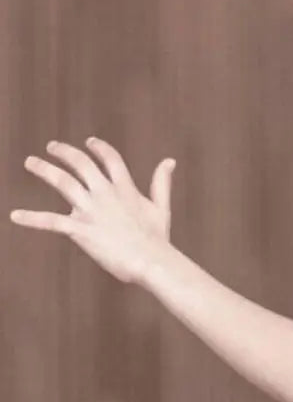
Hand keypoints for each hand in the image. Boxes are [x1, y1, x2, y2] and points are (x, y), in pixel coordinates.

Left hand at [10, 137, 176, 284]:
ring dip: (45, 170)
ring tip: (31, 162)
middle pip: (81, 164)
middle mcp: (105, 194)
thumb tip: (169, 161)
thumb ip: (161, 182)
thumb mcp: (161, 206)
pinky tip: (15, 215)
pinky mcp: (80, 229)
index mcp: (125, 188)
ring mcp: (91, 210)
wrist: (150, 260)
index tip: (89, 142)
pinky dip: (32, 218)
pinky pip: (50, 221)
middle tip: (51, 146)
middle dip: (65, 153)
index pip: (110, 159)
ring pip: (63, 183)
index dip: (99, 148)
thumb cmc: (157, 237)